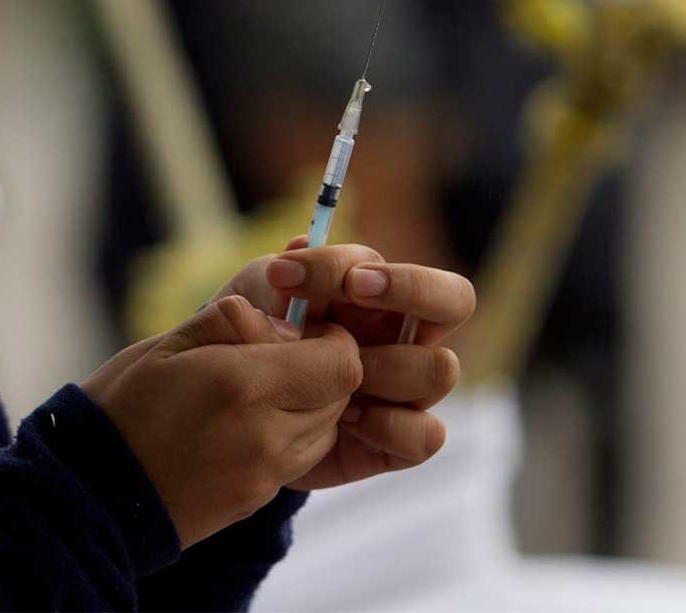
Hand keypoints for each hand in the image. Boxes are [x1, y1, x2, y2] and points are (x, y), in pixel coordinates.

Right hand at [81, 295, 361, 547]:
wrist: (93, 491)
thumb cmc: (123, 405)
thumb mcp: (170, 342)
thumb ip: (235, 321)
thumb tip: (285, 328)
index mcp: (244, 385)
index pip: (342, 362)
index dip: (333, 338)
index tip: (301, 329)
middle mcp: (267, 434)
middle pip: (342, 395)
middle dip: (323, 367)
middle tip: (280, 354)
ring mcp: (266, 473)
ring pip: (327, 428)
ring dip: (311, 402)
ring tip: (261, 388)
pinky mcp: (258, 499)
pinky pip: (301, 456)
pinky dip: (292, 433)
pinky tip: (248, 421)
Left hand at [210, 238, 474, 488]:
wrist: (230, 411)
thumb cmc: (253, 338)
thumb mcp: (253, 300)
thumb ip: (279, 275)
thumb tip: (302, 241)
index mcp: (382, 296)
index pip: (417, 273)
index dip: (383, 272)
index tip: (319, 277)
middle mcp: (407, 338)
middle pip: (456, 300)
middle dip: (409, 289)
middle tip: (352, 292)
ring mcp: (409, 391)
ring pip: (438, 369)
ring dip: (377, 368)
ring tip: (324, 377)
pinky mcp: (400, 443)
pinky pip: (425, 435)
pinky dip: (382, 426)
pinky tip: (339, 421)